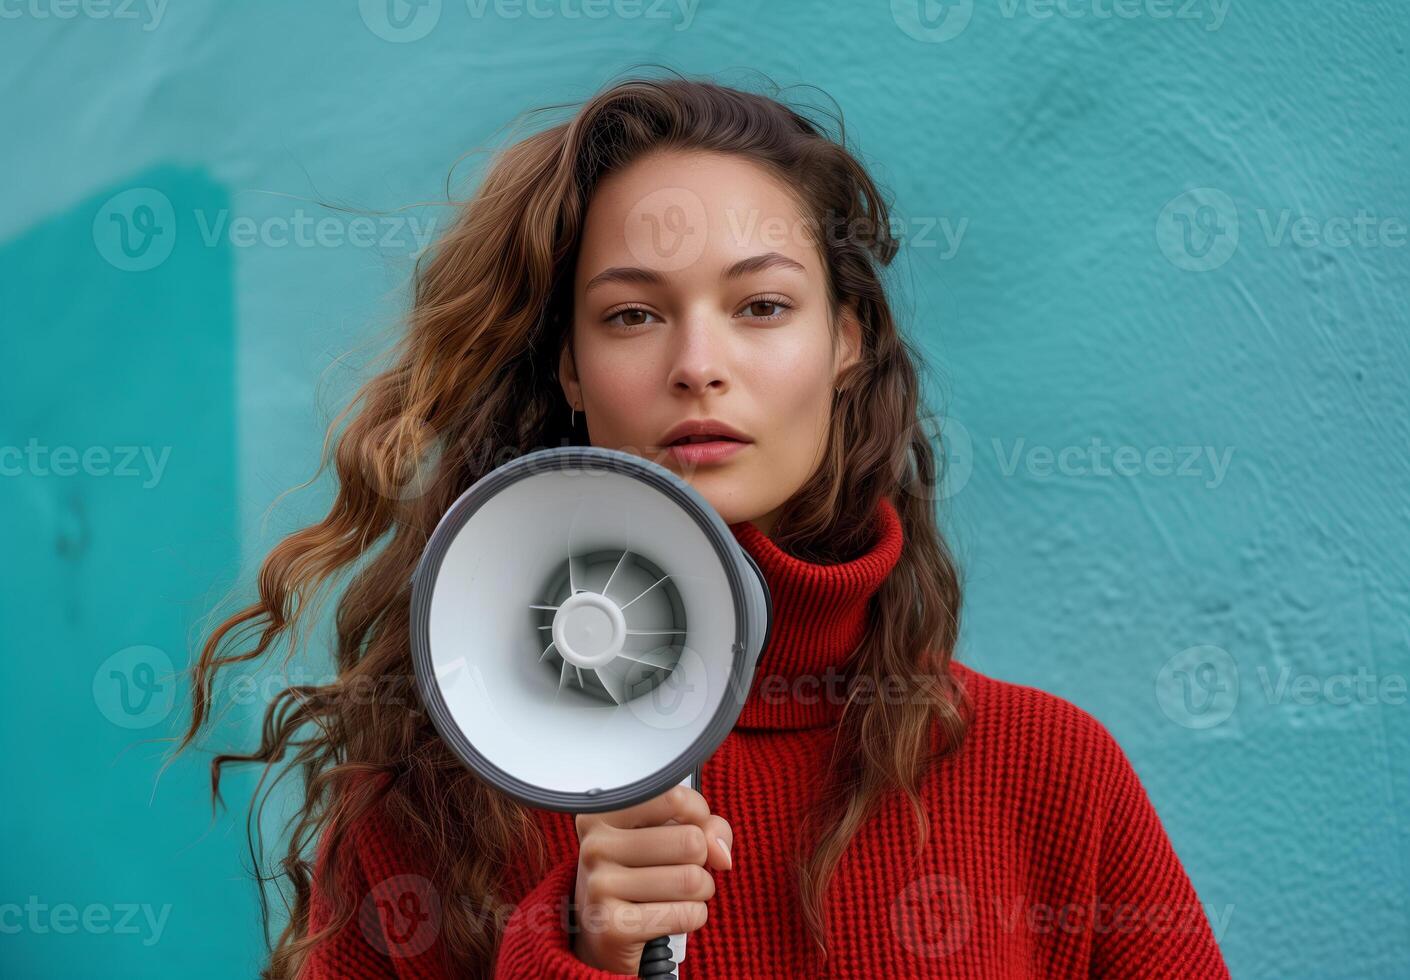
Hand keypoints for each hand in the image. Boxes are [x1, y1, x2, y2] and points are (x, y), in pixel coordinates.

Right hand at [569, 783, 733, 973]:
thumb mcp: (670, 833)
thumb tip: (721, 854)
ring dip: (699, 890)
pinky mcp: (613, 928)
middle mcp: (595, 845)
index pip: (675, 798)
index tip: (686, 828)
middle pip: (691, 841)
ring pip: (693, 880)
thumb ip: (706, 827)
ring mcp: (600, 886)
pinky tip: (668, 915)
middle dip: (700, 859)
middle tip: (677, 868)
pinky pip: (688, 914)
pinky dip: (693, 916)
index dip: (698, 816)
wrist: (604, 928)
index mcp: (603, 811)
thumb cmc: (641, 869)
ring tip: (675, 893)